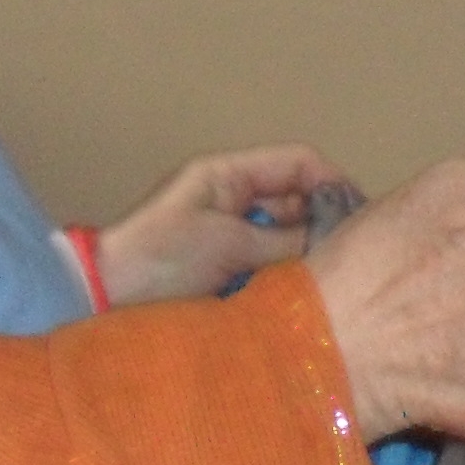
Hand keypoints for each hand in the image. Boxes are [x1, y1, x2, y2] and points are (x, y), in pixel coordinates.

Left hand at [96, 144, 354, 306]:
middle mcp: (232, 200)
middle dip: (322, 226)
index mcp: (227, 176)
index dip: (334, 183)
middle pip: (298, 202)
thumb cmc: (156, 259)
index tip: (361, 218)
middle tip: (343, 259)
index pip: (298, 163)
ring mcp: (229, 237)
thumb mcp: (227, 241)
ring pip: (288, 239)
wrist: (104, 301)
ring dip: (303, 258)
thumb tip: (332, 245)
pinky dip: (284, 281)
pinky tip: (294, 299)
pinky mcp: (225, 273)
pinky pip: (270, 269)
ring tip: (318, 283)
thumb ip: (285, 240)